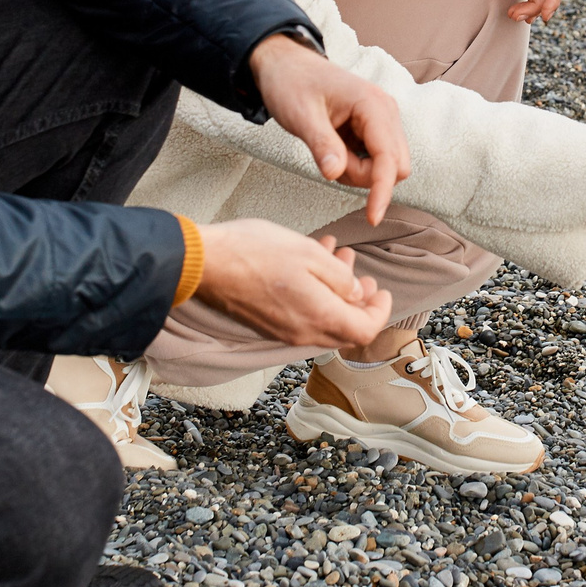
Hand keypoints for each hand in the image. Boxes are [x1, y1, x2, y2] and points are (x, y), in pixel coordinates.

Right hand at [192, 219, 394, 347]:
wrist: (203, 263)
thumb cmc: (254, 253)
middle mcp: (302, 333)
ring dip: (335, 291)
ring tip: (337, 256)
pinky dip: (313, 292)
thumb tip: (355, 294)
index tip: (382, 291)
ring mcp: (282, 330)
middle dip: (360, 301)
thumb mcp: (310, 255)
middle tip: (364, 276)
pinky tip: (308, 261)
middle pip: (345, 329)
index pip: (365, 330)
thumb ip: (340, 278)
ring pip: (322, 319)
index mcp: (319, 318)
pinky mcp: (265, 322)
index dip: (380, 312)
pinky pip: (300, 314)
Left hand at [249, 32, 411, 224]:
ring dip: (359, 171)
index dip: (382, 190)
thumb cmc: (291, 83)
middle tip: (329, 162)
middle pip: (396, 167)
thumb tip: (335, 174)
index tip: (372, 217)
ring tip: (328, 151)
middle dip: (365, 177)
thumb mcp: (300, 116)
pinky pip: (376, 159)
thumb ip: (321, 145)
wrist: (285, 64)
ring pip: (388, 166)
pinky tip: (335, 149)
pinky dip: (357, 164)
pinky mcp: (375, 128)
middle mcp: (386, 112)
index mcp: (373, 105)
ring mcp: (383, 120)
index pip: (389, 159)